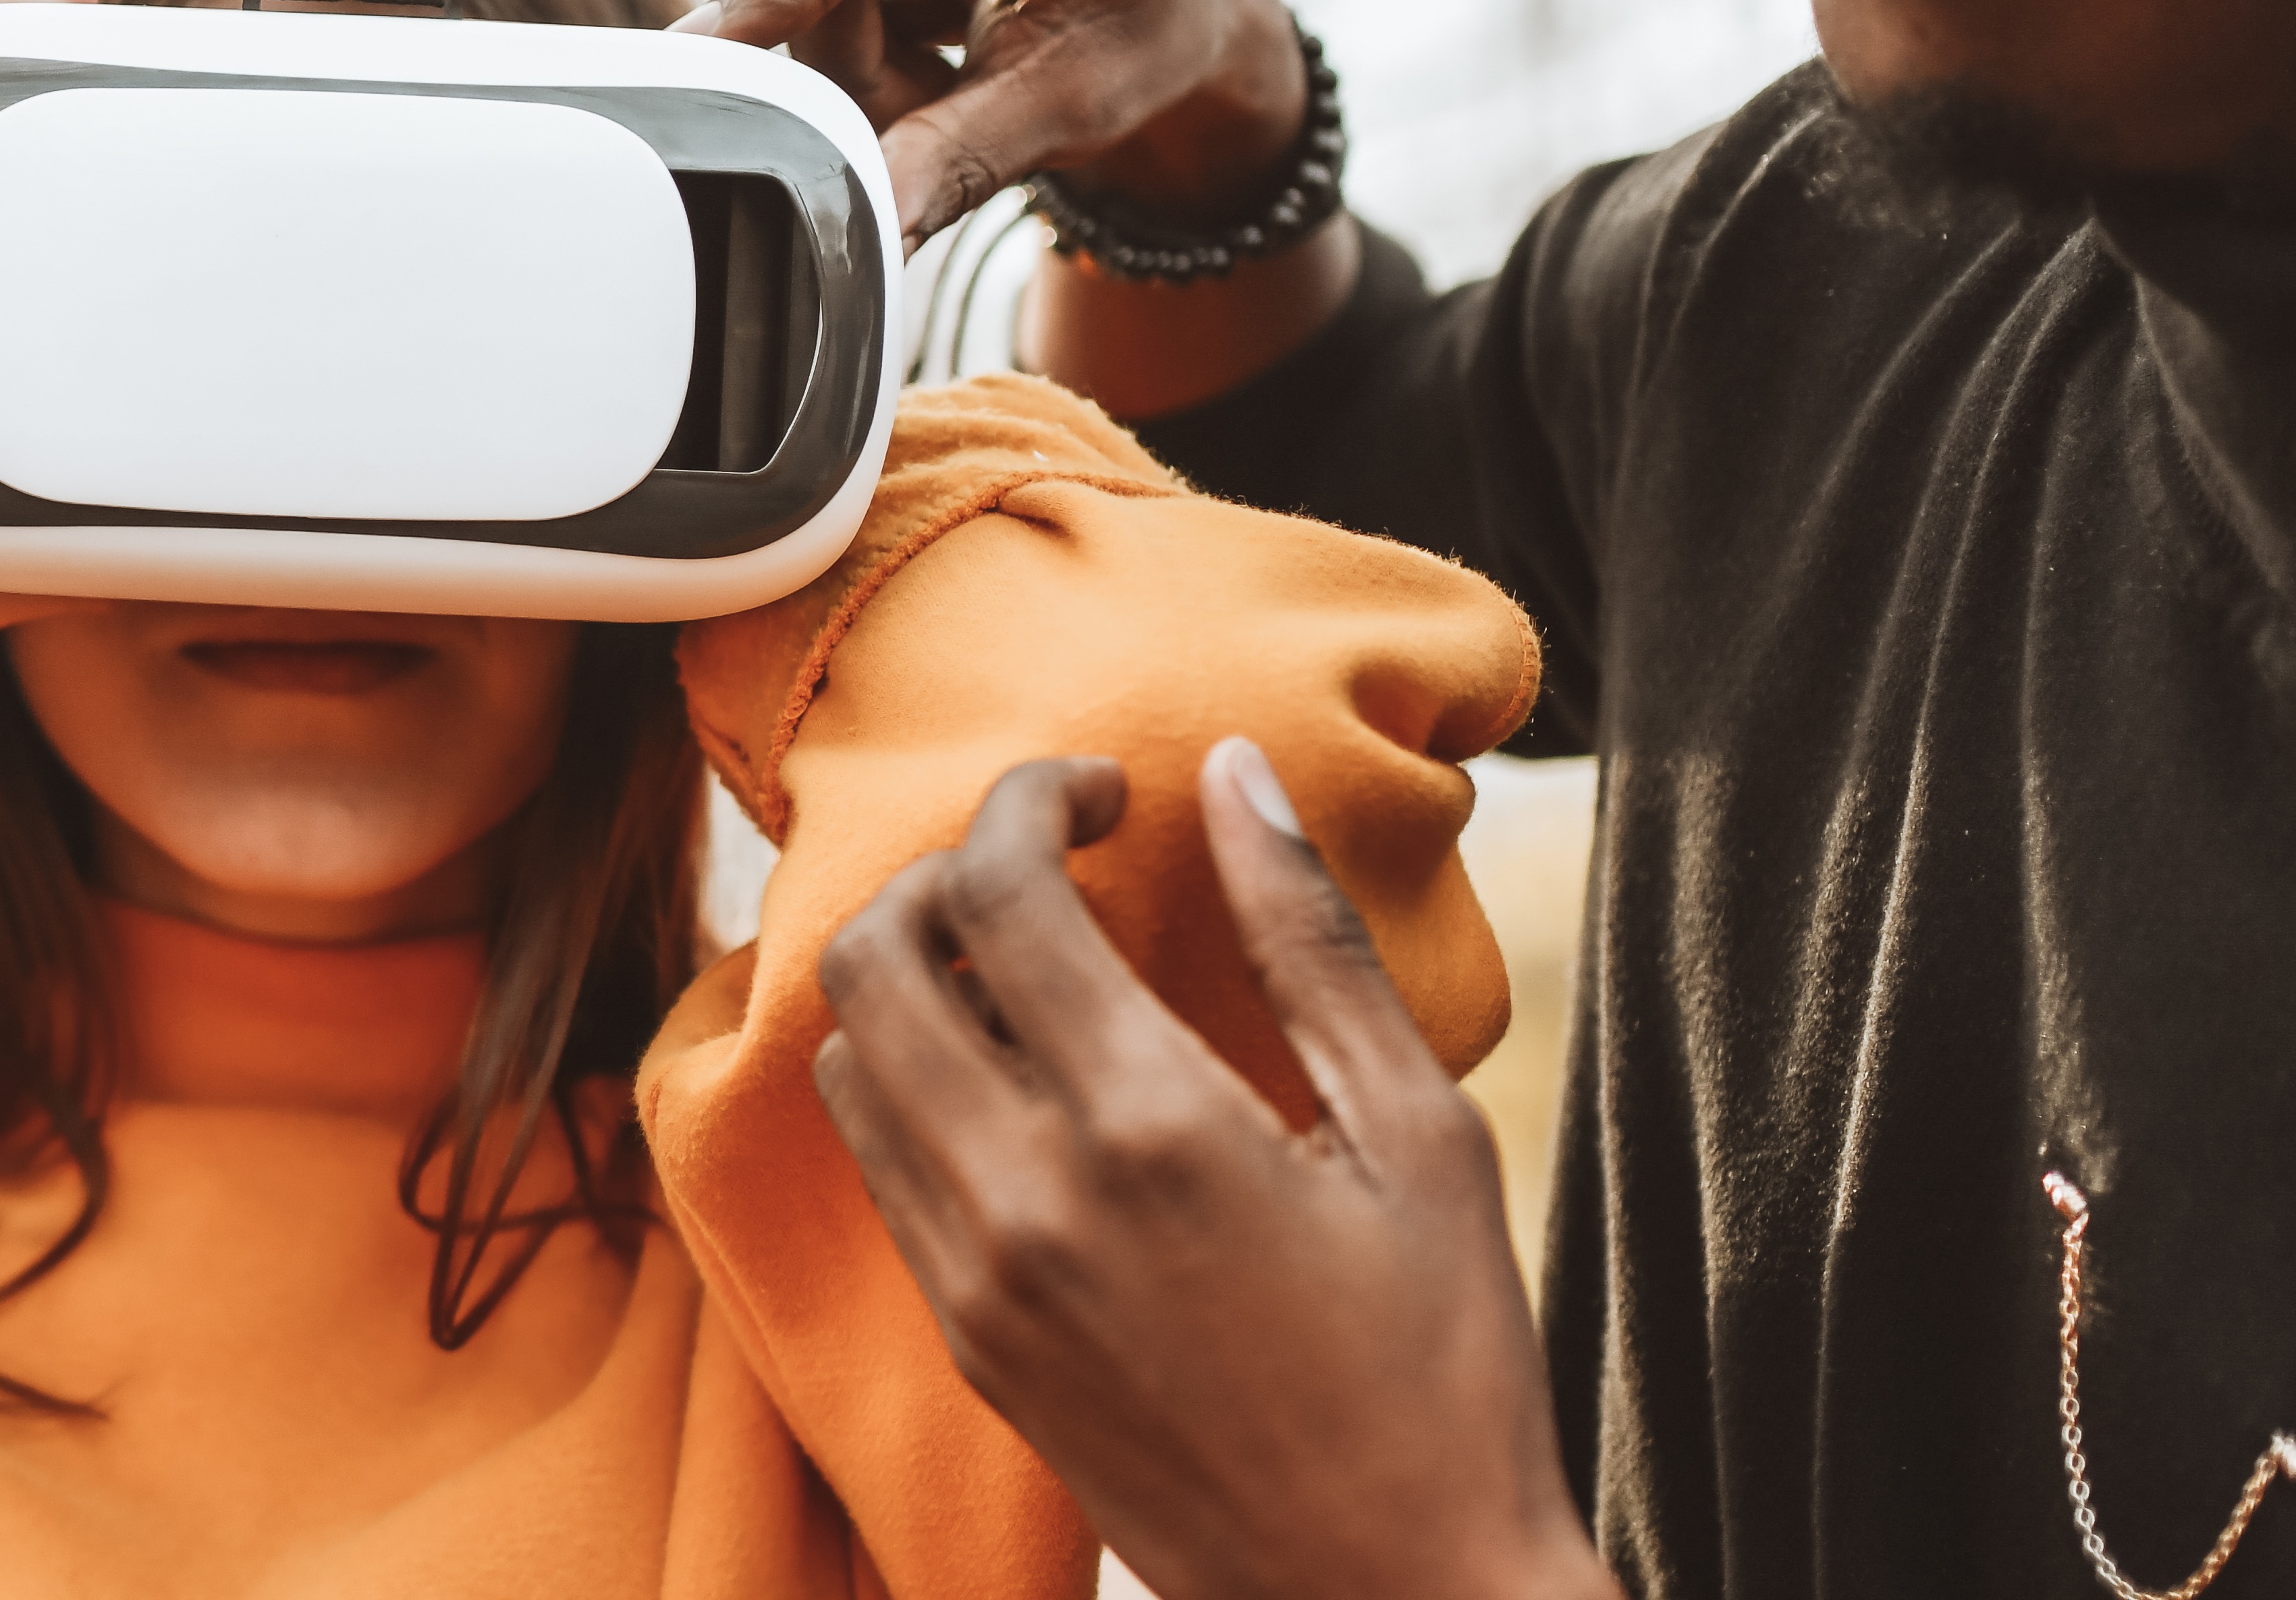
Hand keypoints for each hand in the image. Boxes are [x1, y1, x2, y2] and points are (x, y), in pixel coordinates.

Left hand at [811, 743, 1618, 1599]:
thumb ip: (1310, 942)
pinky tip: (1015, 1079)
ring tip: (1020, 965)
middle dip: (940, 872)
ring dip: (910, 982)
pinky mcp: (967, 1344)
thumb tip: (1235, 778)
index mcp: (1150, 1125)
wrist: (1393, 1599)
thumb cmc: (1446, 1369)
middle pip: (873, 961)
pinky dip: (912, 1086)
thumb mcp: (1420, 1133)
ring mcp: (978, 1280)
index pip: (997, 892)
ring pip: (850, 1063)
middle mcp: (1028, 1197)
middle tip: (1042, 862)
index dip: (1031, 799)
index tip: (1101, 794)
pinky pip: (881, 1168)